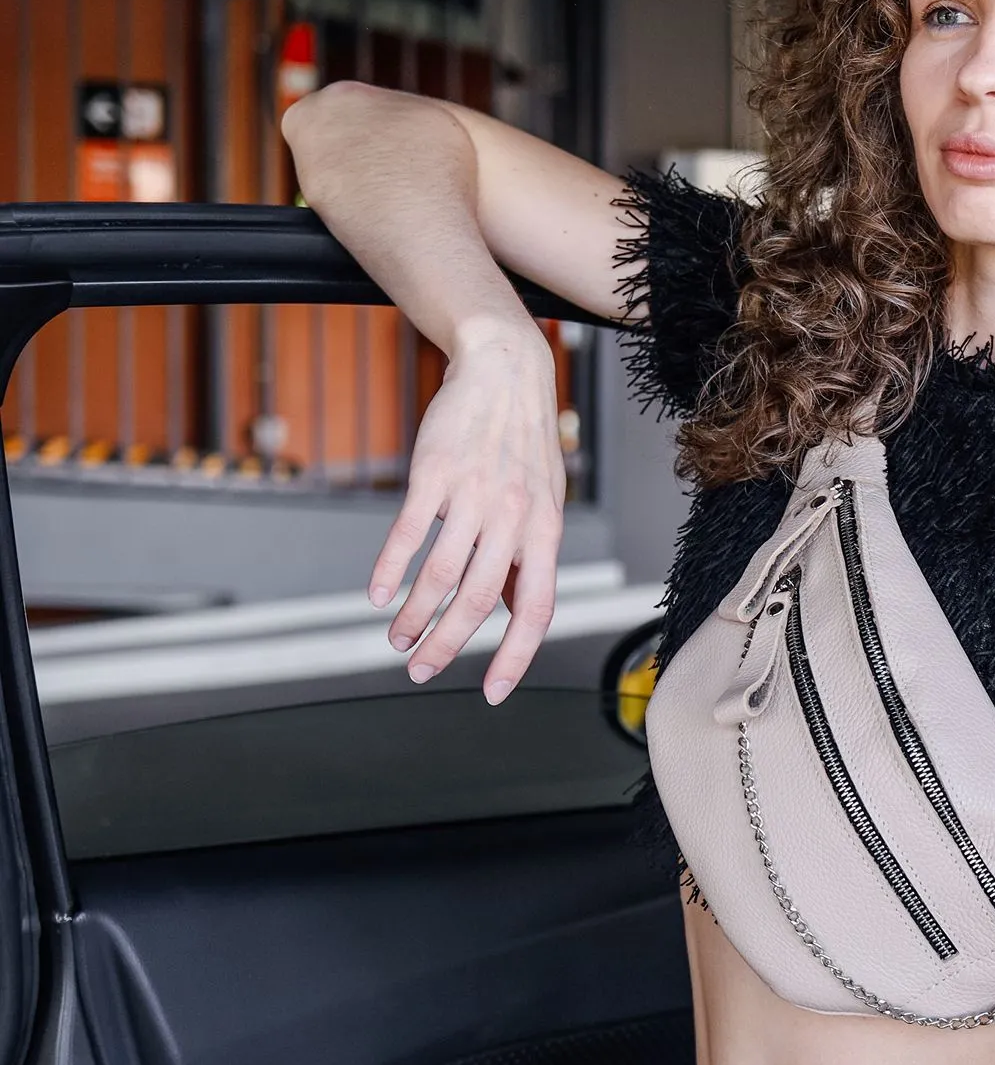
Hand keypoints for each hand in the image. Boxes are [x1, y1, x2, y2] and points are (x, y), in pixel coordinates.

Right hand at [370, 320, 565, 703]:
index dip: (516, 656)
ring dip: (416, 614)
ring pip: (442, 573)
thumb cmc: (523, 444)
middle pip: (480, 601)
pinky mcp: (436, 473)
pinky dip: (392, 567)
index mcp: (544, 533)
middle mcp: (513, 518)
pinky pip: (410, 532)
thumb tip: (516, 615)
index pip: (537, 610)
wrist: (505, 372)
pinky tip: (379, 594)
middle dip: (448, 645)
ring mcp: (474, 495)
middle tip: (421, 670)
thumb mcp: (543, 504)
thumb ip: (528, 559)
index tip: (493, 692)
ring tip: (398, 637)